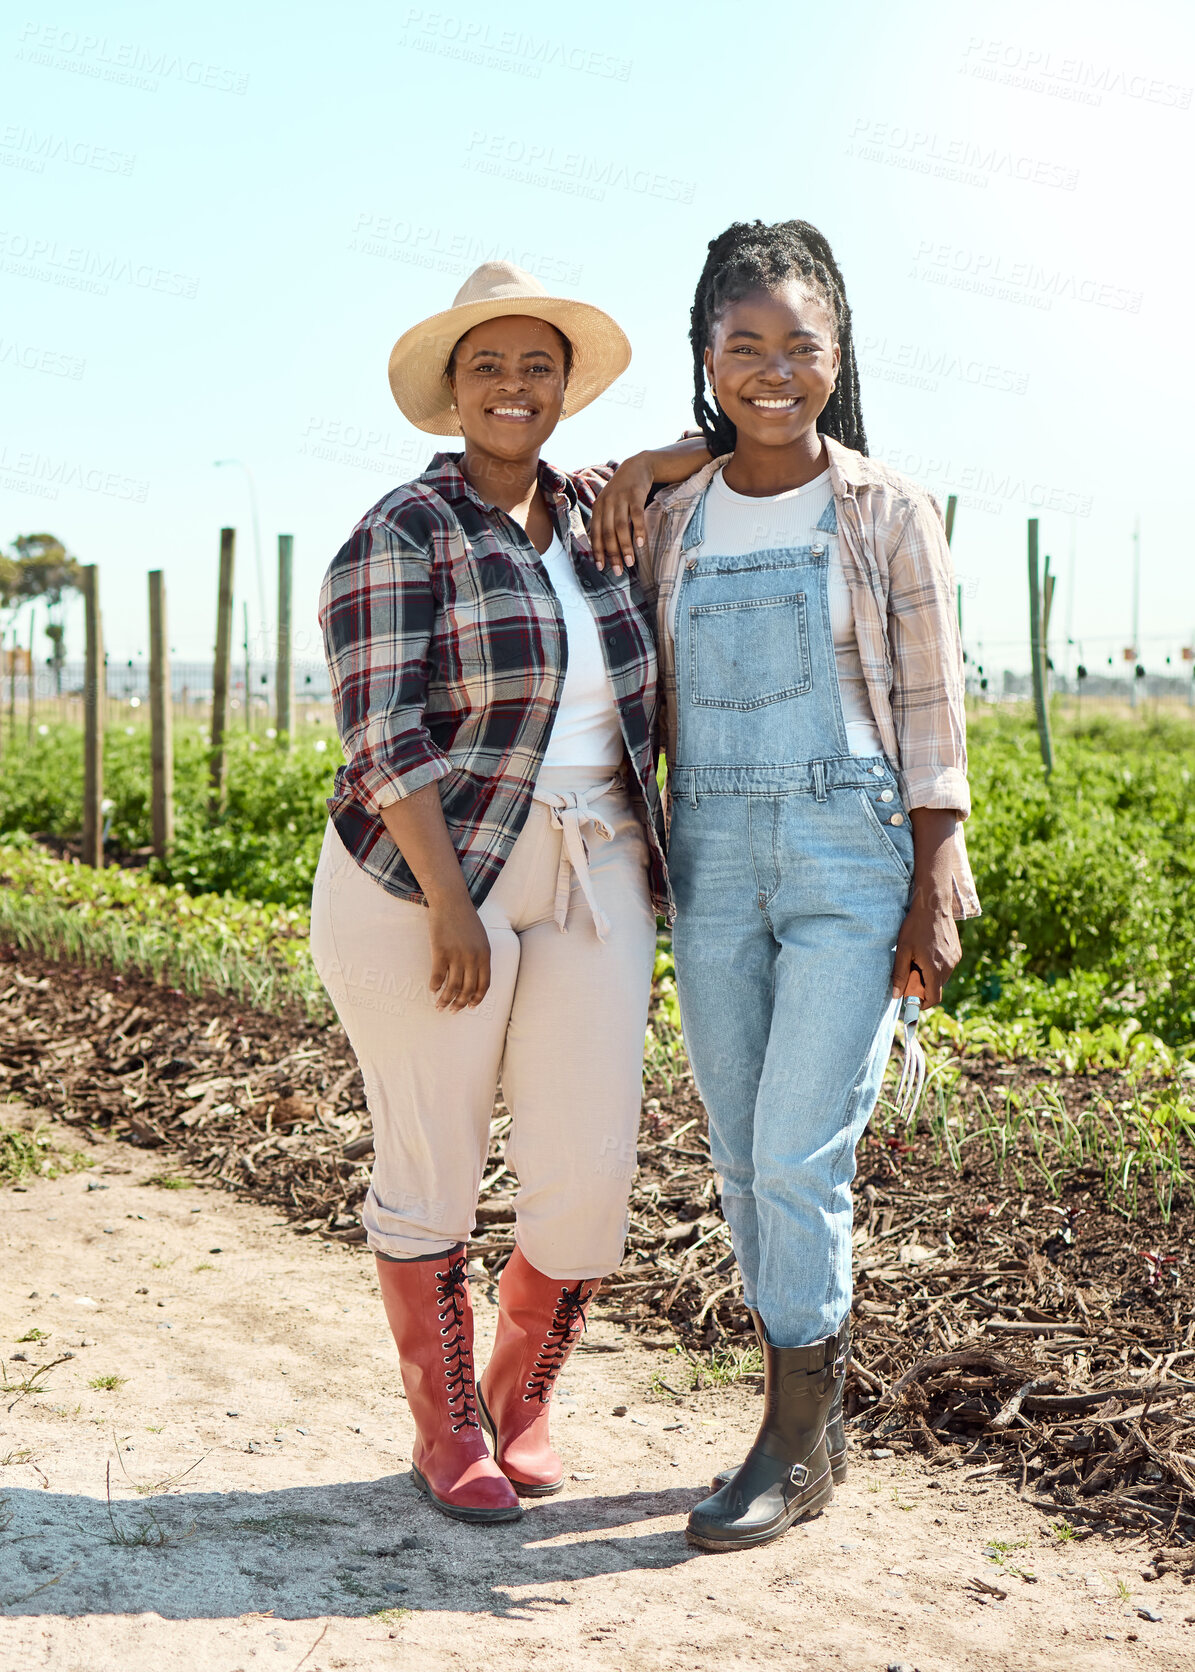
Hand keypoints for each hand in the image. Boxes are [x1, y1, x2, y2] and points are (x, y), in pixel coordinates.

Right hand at [427, 893, 490, 1011]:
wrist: (451, 900)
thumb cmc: (465, 918)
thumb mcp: (481, 938)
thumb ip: (480, 957)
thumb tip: (474, 979)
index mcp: (485, 955)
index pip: (483, 985)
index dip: (477, 999)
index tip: (470, 1007)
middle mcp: (472, 957)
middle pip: (467, 989)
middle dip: (459, 1004)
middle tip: (452, 1011)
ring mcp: (456, 955)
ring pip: (451, 987)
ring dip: (445, 1000)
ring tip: (439, 1006)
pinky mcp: (440, 952)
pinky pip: (437, 976)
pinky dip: (434, 986)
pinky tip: (432, 990)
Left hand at [590, 453, 653, 573]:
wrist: (636, 467)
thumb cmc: (622, 492)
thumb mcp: (608, 504)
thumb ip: (605, 522)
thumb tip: (605, 549)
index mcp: (598, 508)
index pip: (595, 533)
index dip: (598, 551)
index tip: (602, 568)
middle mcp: (607, 503)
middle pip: (607, 533)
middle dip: (612, 554)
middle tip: (619, 570)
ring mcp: (621, 498)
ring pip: (620, 526)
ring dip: (625, 546)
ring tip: (630, 562)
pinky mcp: (635, 495)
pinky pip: (636, 515)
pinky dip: (638, 530)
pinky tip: (640, 543)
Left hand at [891, 894, 960, 1007]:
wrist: (933, 905)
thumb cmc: (915, 927)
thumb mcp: (903, 950)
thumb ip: (900, 974)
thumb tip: (897, 995)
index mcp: (935, 969)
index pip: (933, 998)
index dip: (922, 1004)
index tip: (912, 1000)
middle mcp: (949, 966)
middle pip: (937, 988)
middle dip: (923, 987)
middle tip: (910, 975)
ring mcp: (955, 959)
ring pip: (942, 977)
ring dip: (930, 976)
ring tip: (918, 960)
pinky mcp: (957, 952)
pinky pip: (947, 966)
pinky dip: (937, 966)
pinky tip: (927, 952)